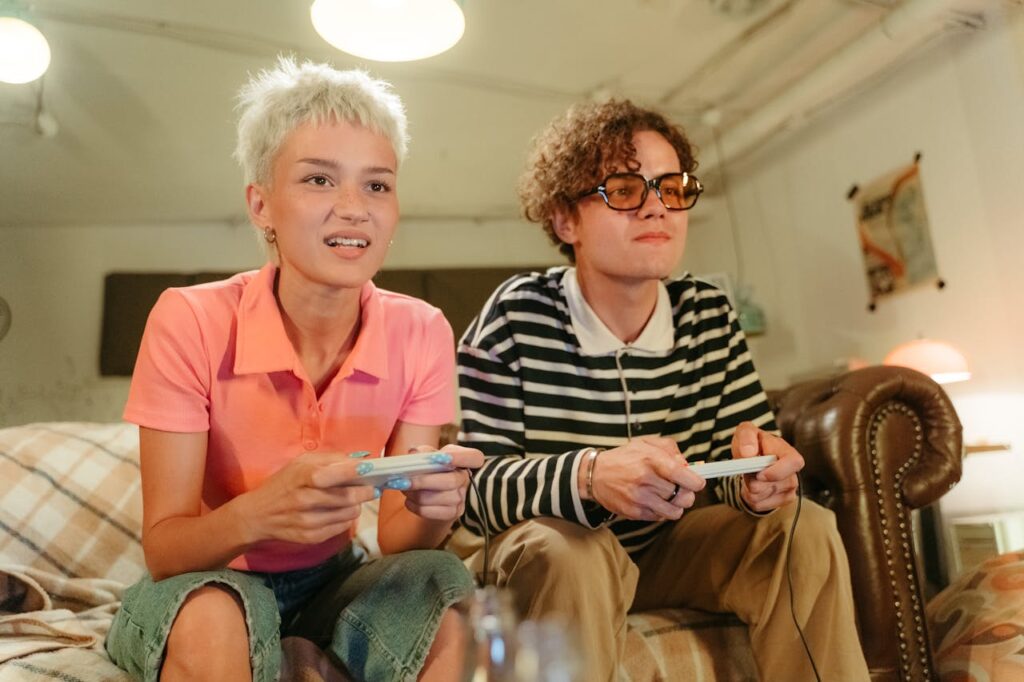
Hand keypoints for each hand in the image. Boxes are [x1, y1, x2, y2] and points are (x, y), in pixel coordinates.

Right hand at [236, 452, 376, 545]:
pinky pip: (342, 528)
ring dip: (356, 505)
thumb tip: (361, 460)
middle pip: (348, 497)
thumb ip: (331, 460)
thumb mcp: (301, 463)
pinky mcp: (311, 537)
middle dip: (365, 491)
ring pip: (349, 513)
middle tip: (371, 487)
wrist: (258, 515)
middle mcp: (306, 499)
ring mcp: (308, 521)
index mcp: (303, 476)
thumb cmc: (283, 484)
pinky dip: (346, 518)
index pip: (334, 474)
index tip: (371, 469)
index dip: (355, 471)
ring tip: (353, 499)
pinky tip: (340, 511)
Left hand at [394, 444, 484, 521]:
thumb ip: (421, 452)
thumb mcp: (427, 456)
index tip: (442, 457)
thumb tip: (414, 453)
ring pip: (438, 498)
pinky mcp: (452, 513)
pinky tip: (409, 500)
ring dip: (415, 494)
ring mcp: (461, 498)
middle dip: (424, 481)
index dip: (461, 457)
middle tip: (403, 480)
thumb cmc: (430, 470)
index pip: (475, 457)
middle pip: (451, 481)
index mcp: (463, 460)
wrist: (431, 495)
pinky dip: (415, 506)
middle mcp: (465, 478)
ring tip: (403, 488)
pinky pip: (431, 511)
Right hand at [588, 437, 704, 521]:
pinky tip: (654, 501)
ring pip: (675, 511)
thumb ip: (669, 449)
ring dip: (676, 505)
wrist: (595, 475)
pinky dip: (661, 511)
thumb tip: (687, 465)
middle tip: (681, 489)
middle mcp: (645, 479)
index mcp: (650, 459)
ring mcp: (639, 498)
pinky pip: (660, 518)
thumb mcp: (646, 443)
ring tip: (669, 497)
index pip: (683, 475)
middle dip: (687, 494)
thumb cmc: (624, 458)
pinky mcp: (634, 512)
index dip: (696, 481)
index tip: (698, 482)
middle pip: (684, 497)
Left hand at [731, 421, 804, 511]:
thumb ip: (746, 437)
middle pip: (773, 485)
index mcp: (787, 452)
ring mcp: (789, 488)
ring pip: (761, 496)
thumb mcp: (745, 432)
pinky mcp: (781, 500)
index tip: (759, 473)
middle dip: (752, 479)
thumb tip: (748, 453)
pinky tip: (752, 486)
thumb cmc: (752, 444)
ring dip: (748, 488)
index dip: (776, 471)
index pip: (794, 463)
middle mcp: (792, 472)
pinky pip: (759, 505)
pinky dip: (749, 498)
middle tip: (746, 469)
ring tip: (749, 476)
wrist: (751, 459)